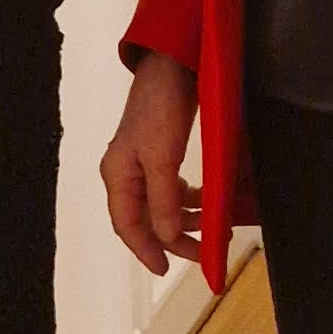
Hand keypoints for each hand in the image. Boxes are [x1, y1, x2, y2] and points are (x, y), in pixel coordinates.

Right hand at [100, 51, 200, 275]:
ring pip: (162, 205)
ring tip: (215, 229)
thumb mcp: (162, 157)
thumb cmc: (161, 107)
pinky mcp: (160, 152)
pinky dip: (190, 200)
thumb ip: (163, 199)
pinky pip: (173, 188)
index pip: (128, 225)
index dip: (146, 251)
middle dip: (175, 238)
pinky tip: (208, 204)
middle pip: (147, 219)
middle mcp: (126, 173)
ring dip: (187, 219)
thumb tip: (167, 236)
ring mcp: (143, 162)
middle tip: (204, 253)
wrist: (173, 64)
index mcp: (118, 175)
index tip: (167, 270)